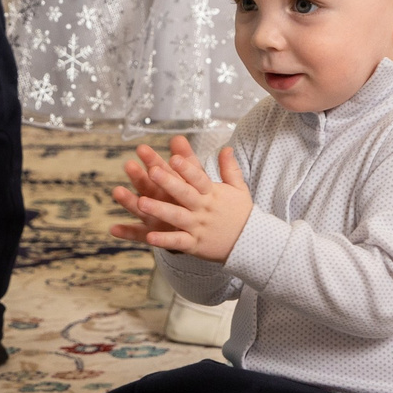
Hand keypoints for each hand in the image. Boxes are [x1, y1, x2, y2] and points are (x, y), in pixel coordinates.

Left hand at [109, 135, 253, 262]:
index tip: (174, 157)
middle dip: (168, 182)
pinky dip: (165, 240)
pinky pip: (178, 242)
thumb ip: (229, 168)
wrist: (251, 244)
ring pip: (177, 217)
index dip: (186, 169)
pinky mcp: (194, 244)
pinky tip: (149, 236)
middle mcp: (203, 209)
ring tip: (141, 202)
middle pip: (184, 194)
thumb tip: (226, 147)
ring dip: (159, 210)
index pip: (199, 178)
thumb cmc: (241, 213)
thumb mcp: (239, 189)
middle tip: (151, 171)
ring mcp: (198, 227)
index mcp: (212, 194)